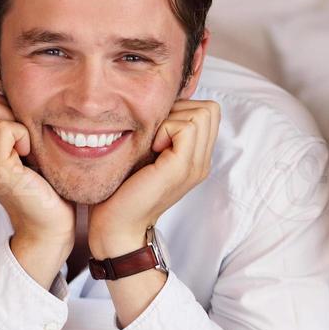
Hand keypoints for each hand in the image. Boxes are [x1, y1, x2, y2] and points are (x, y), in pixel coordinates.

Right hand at [0, 86, 72, 257]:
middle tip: (26, 136)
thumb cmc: (50, 185)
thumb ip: (18, 124)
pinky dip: (22, 134)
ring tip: (28, 147)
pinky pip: (3, 129)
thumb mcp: (30, 148)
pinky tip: (31, 156)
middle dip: (5, 106)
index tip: (23, 126)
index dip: (1, 101)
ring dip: (15, 120)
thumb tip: (23, 95)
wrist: (51, 225)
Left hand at [89, 99, 219, 256]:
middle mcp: (202, 161)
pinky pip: (187, 127)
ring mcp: (196, 165)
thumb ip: (161, 133)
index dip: (183, 109)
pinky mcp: (183, 167)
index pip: (209, 112)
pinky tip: (152, 148)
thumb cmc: (122, 190)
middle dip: (181, 110)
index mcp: (196, 158)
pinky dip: (167, 128)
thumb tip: (161, 104)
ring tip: (154, 143)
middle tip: (157, 134)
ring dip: (173, 119)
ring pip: (202, 113)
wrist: (118, 225)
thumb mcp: (147, 154)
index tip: (158, 129)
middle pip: (211, 109)